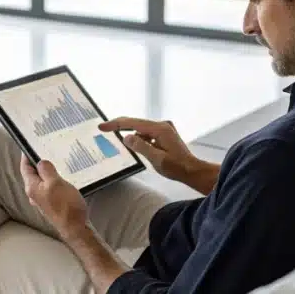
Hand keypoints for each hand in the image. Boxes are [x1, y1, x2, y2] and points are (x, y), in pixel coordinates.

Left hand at [20, 154, 89, 239]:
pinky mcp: (52, 203)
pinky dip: (53, 180)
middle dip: (38, 162)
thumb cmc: (65, 205)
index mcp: (32, 187)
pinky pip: (49, 187)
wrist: (75, 227)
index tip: (30, 144)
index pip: (25, 167)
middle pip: (32, 173)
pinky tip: (62, 177)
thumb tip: (40, 162)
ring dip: (47, 171)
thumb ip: (46, 170)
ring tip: (56, 161)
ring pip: (42, 181)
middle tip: (46, 150)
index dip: (26, 155)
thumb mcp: (55, 182)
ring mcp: (42, 199)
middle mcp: (34, 194)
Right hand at [98, 117, 218, 194]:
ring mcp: (164, 129)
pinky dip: (139, 138)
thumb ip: (141, 147)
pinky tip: (134, 146)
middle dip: (120, 126)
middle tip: (103, 128)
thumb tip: (126, 137)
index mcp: (159, 129)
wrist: (192, 170)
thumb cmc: (176, 167)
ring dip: (131, 134)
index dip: (116, 124)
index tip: (102, 126)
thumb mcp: (156, 159)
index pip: (133, 123)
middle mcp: (162, 125)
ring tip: (116, 138)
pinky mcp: (165, 134)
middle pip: (136, 123)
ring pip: (141, 129)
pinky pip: (147, 133)